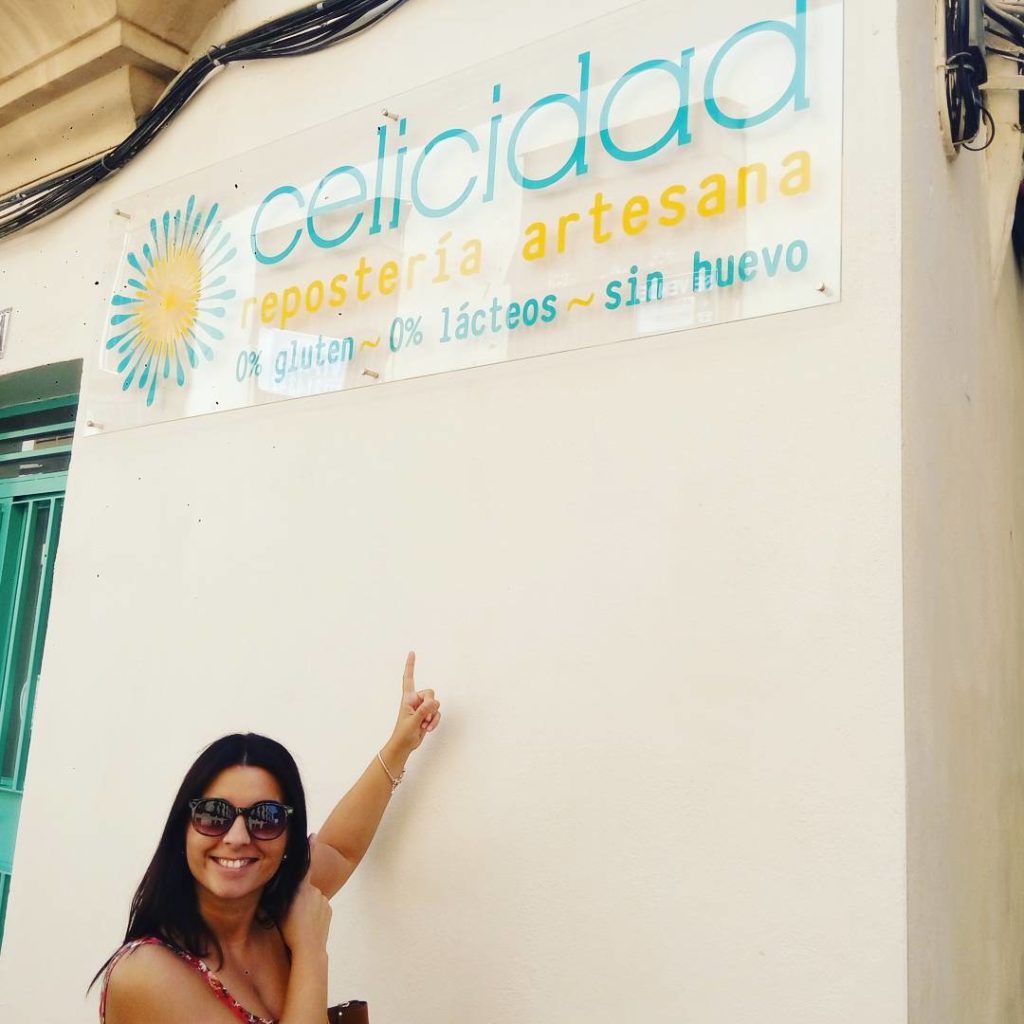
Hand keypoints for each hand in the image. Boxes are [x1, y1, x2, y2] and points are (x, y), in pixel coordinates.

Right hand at [281, 836, 331, 955]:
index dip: (308, 849)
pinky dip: (313, 915)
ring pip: (311, 900)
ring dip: (306, 908)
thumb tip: (271, 889)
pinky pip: (319, 908)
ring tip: (299, 923)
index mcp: (301, 888)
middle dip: (299, 898)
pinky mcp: (328, 909)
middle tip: (292, 915)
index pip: (304, 865)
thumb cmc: (289, 931)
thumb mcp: (278, 911)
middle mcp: (313, 890)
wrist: (309, 948)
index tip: (312, 835)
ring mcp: (322, 899)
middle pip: (304, 890)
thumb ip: (277, 897)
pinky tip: (308, 925)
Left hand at [392, 651, 440, 754]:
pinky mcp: (428, 716)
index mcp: (407, 698)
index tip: (412, 653)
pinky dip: (435, 721)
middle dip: (430, 705)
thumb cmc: (403, 733)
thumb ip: (423, 711)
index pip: (408, 678)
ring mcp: (422, 708)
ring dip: (432, 716)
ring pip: (436, 704)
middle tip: (423, 717)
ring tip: (423, 725)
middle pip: (430, 693)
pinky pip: (437, 713)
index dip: (410, 666)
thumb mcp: (412, 721)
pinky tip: (427, 728)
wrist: (404, 746)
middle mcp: (415, 700)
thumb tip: (433, 703)